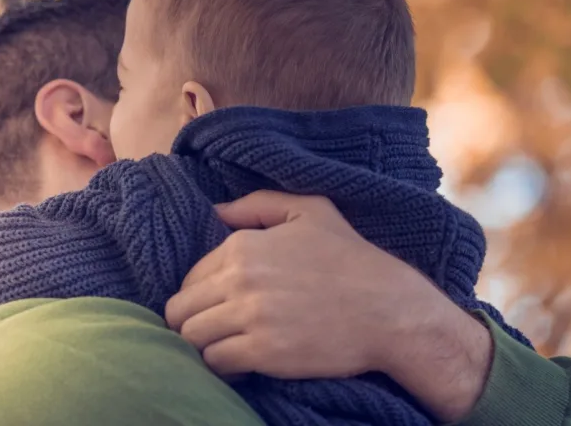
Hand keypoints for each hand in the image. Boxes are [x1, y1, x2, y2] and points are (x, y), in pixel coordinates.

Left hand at [164, 191, 492, 419]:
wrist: (389, 310)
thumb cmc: (351, 258)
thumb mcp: (310, 211)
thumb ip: (257, 204)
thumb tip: (216, 210)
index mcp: (243, 245)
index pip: (190, 276)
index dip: (200, 293)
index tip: (219, 304)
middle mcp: (240, 279)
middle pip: (181, 310)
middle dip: (193, 320)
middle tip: (216, 329)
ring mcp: (250, 316)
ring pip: (192, 338)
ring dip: (205, 345)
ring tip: (227, 345)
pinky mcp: (263, 352)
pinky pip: (216, 362)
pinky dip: (222, 366)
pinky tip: (242, 362)